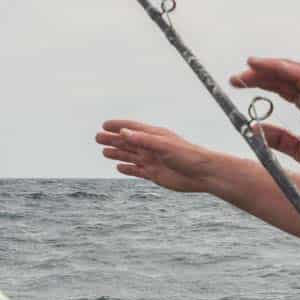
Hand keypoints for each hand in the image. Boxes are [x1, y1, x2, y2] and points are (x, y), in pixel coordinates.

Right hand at [96, 120, 214, 192]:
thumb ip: (143, 139)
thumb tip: (123, 133)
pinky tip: (119, 167)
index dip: (118, 126)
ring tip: (103, 151)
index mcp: (155, 136)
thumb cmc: (187, 155)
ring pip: (131, 156)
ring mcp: (153, 161)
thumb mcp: (163, 145)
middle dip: (113, 140)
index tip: (104, 125)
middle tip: (97, 138)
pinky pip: (137, 171)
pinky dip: (128, 169)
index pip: (133, 129)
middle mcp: (152, 147)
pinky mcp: (155, 174)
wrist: (202, 174)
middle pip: (128, 142)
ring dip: (117, 153)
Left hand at [229, 57, 299, 186]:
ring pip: (297, 72)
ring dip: (272, 67)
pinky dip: (290, 71)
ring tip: (250, 65)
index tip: (239, 83)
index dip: (262, 82)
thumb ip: (279, 139)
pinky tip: (272, 67)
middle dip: (261, 73)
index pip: (284, 87)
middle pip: (286, 77)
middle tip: (236, 78)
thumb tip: (255, 128)